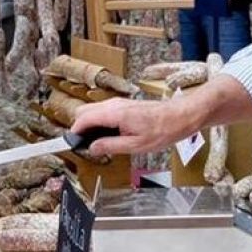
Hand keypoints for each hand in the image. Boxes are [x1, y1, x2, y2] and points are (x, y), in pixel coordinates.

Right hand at [70, 75, 251, 156]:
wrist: (181, 116)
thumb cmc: (164, 130)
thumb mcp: (136, 145)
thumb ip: (111, 146)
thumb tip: (92, 148)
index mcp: (115, 113)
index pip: (83, 119)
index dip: (74, 133)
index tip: (70, 145)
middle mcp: (114, 104)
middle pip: (83, 112)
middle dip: (80, 128)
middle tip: (86, 147)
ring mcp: (118, 103)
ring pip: (92, 111)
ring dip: (89, 126)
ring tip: (98, 144)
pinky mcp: (124, 105)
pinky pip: (103, 111)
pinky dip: (99, 122)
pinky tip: (109, 136)